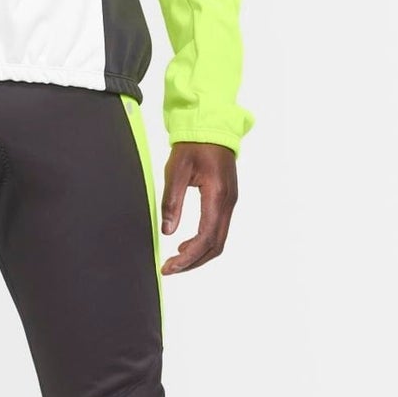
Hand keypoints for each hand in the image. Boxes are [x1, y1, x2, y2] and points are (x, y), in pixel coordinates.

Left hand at [159, 141, 236, 272]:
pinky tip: (186, 245)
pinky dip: (204, 243)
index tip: (169, 266)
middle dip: (192, 262)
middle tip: (170, 268)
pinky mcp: (226, 201)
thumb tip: (167, 231)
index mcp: (217, 195)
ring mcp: (230, 203)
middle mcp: (228, 202)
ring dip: (198, 255)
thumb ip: (172, 202)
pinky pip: (218, 230)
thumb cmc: (194, 145)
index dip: (187, 257)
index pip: (205, 237)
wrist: (212, 128)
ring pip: (218, 240)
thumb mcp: (176, 171)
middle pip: (215, 246)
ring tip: (176, 259)